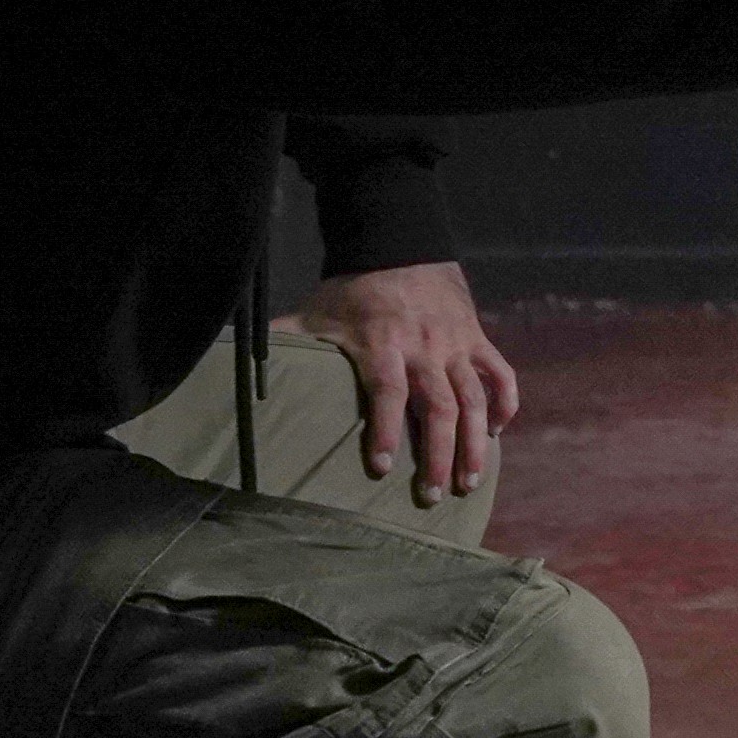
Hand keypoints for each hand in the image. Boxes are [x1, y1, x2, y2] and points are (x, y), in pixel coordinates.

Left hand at [297, 259, 519, 504]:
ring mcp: (456, 344)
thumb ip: (285, 340)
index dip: (386, 431)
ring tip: (470, 482)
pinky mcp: (477, 337)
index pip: (387, 392)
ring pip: (474, 399)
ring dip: (475, 444)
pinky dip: (505, 404)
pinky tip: (499, 433)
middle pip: (439, 408)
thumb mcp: (316, 312)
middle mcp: (424, 348)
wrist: (401, 241)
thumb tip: (233, 358)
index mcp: (383, 344)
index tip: (382, 468)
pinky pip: (500, 374)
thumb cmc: (352, 287)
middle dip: (440, 456)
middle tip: (433, 496)